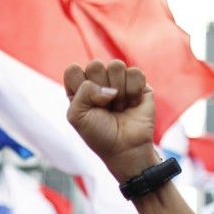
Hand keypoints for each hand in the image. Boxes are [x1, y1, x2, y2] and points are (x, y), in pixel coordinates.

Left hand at [64, 60, 157, 181]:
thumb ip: (83, 92)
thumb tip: (111, 89)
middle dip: (100, 89)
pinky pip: (135, 72)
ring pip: (116, 66)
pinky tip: (133, 104)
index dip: (79, 87)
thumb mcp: (77, 116)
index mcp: (80, 88)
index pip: (73, 70)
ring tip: (119, 108)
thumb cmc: (99, 135)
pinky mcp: (139, 83)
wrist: (125, 149)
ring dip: (118, 93)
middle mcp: (99, 81)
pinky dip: (133, 91)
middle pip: (95, 65)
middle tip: (105, 108)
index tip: (87, 107)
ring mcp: (119, 81)